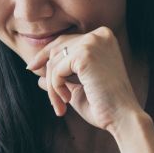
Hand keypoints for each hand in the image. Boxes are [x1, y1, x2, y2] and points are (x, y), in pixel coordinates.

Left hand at [26, 26, 142, 130]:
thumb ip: (60, 79)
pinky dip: (56, 88)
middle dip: (50, 76)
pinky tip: (67, 100)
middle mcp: (99, 35)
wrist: (122, 117)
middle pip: (57, 49)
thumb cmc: (104, 106)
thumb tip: (37, 77)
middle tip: (55, 101)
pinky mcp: (85, 55)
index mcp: (102, 38)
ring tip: (62, 104)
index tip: (31, 68)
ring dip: (52, 86)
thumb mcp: (77, 89)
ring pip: (54, 61)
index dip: (45, 54)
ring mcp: (93, 43)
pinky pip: (56, 70)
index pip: (64, 41)